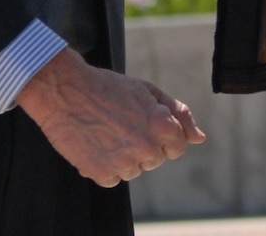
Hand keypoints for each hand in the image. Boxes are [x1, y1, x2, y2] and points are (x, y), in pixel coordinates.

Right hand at [15, 48, 205, 186]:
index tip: (146, 124)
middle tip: (123, 124)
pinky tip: (96, 144)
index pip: (178, 146)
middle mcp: (146, 147)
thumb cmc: (109, 88)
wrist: (65, 90)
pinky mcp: (100, 172)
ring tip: (108, 132)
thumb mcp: (149, 92)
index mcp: (162, 125)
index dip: (164, 135)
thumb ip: (179, 115)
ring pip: (134, 170)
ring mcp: (123, 162)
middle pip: (156, 159)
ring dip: (125, 157)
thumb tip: (200, 138)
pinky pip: (113, 179)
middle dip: (144, 144)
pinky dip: (105, 166)